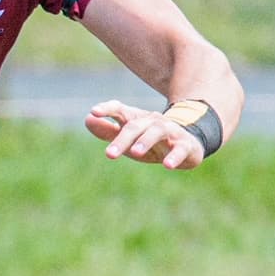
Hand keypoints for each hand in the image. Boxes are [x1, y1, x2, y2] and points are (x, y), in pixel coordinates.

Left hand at [83, 99, 207, 168]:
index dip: (108, 109)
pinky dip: (174, 157)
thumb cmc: (150, 143)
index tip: (94, 112)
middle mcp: (152, 121)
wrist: (186, 145)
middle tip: (109, 155)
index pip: (120, 109)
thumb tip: (88, 119)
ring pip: (157, 131)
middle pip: (135, 126)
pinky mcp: (185, 145)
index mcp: (137, 119)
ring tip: (135, 153)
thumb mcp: (128, 139)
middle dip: (122, 139)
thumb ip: (108, 130)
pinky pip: (180, 149)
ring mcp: (170, 131)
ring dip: (145, 141)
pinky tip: (167, 165)